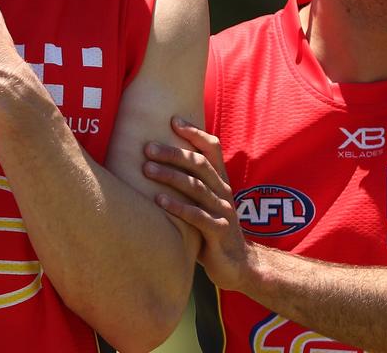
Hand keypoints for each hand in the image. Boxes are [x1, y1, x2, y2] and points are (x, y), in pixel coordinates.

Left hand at [142, 117, 252, 290]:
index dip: (195, 133)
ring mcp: (222, 212)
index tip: (173, 120)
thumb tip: (157, 162)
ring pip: (197, 187)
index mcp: (221, 181)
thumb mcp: (204, 204)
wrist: (239, 265)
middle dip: (173, 153)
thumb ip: (190, 185)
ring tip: (146, 169)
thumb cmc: (213, 230)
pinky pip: (197, 216)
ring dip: (170, 176)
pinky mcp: (219, 232)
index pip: (212, 148)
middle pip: (199, 164)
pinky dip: (178, 207)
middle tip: (147, 148)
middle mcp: (223, 192)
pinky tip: (158, 201)